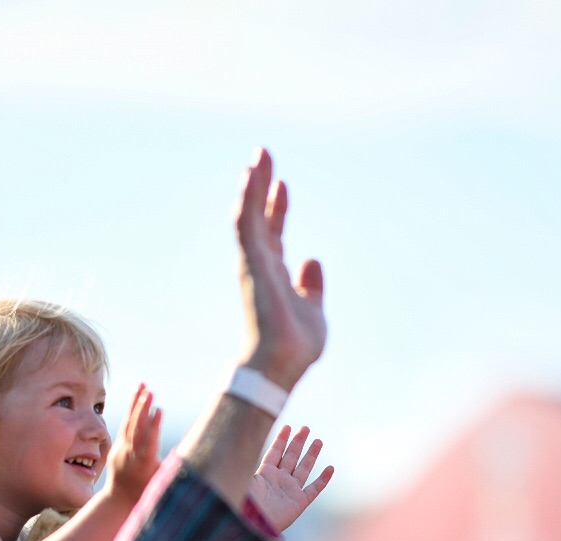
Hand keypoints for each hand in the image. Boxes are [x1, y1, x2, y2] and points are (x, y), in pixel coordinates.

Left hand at [102, 384, 161, 503]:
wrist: (119, 500)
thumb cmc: (148, 492)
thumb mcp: (162, 483)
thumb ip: (172, 468)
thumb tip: (189, 453)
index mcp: (144, 465)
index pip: (150, 442)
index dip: (154, 426)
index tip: (159, 410)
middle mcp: (131, 456)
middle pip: (137, 429)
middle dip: (142, 409)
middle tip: (149, 391)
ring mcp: (121, 450)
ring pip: (128, 424)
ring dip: (135, 404)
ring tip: (142, 386)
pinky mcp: (117, 447)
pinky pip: (125, 427)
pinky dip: (131, 412)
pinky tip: (137, 397)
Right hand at [236, 148, 325, 390]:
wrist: (282, 364)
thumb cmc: (296, 347)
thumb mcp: (314, 310)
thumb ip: (312, 287)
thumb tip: (313, 261)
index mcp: (275, 275)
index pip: (274, 234)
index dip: (277, 209)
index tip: (282, 185)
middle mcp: (261, 265)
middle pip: (259, 217)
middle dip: (261, 187)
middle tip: (263, 156)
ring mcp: (254, 262)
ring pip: (249, 214)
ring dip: (252, 184)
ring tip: (258, 156)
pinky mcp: (250, 261)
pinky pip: (246, 222)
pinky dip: (248, 197)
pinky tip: (252, 174)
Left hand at [248, 424, 332, 531]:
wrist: (253, 525)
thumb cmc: (245, 503)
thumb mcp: (243, 480)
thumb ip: (246, 463)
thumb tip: (241, 444)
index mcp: (264, 474)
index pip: (275, 453)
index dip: (281, 440)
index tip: (287, 426)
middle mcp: (279, 480)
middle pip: (290, 457)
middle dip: (298, 442)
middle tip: (305, 428)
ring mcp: (290, 491)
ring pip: (303, 469)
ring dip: (311, 455)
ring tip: (318, 440)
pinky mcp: (299, 503)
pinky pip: (314, 489)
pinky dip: (323, 479)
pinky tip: (330, 468)